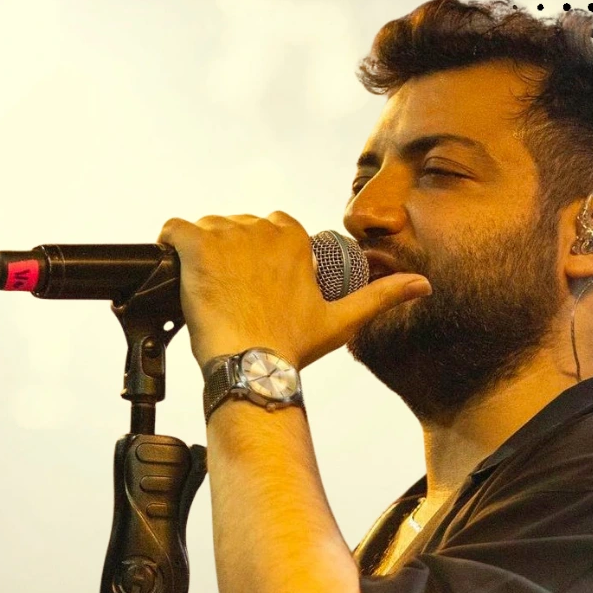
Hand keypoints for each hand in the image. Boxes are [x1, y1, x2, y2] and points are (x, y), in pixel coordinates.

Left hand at [157, 212, 430, 370]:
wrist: (252, 366)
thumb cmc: (292, 345)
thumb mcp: (342, 319)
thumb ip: (384, 296)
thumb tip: (422, 285)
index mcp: (294, 236)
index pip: (270, 229)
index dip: (259, 257)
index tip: (255, 285)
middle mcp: (262, 227)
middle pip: (235, 229)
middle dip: (229, 256)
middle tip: (231, 295)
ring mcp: (227, 234)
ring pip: (205, 231)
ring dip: (202, 256)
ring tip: (209, 292)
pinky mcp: (195, 245)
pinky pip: (171, 230)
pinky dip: (169, 245)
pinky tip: (176, 269)